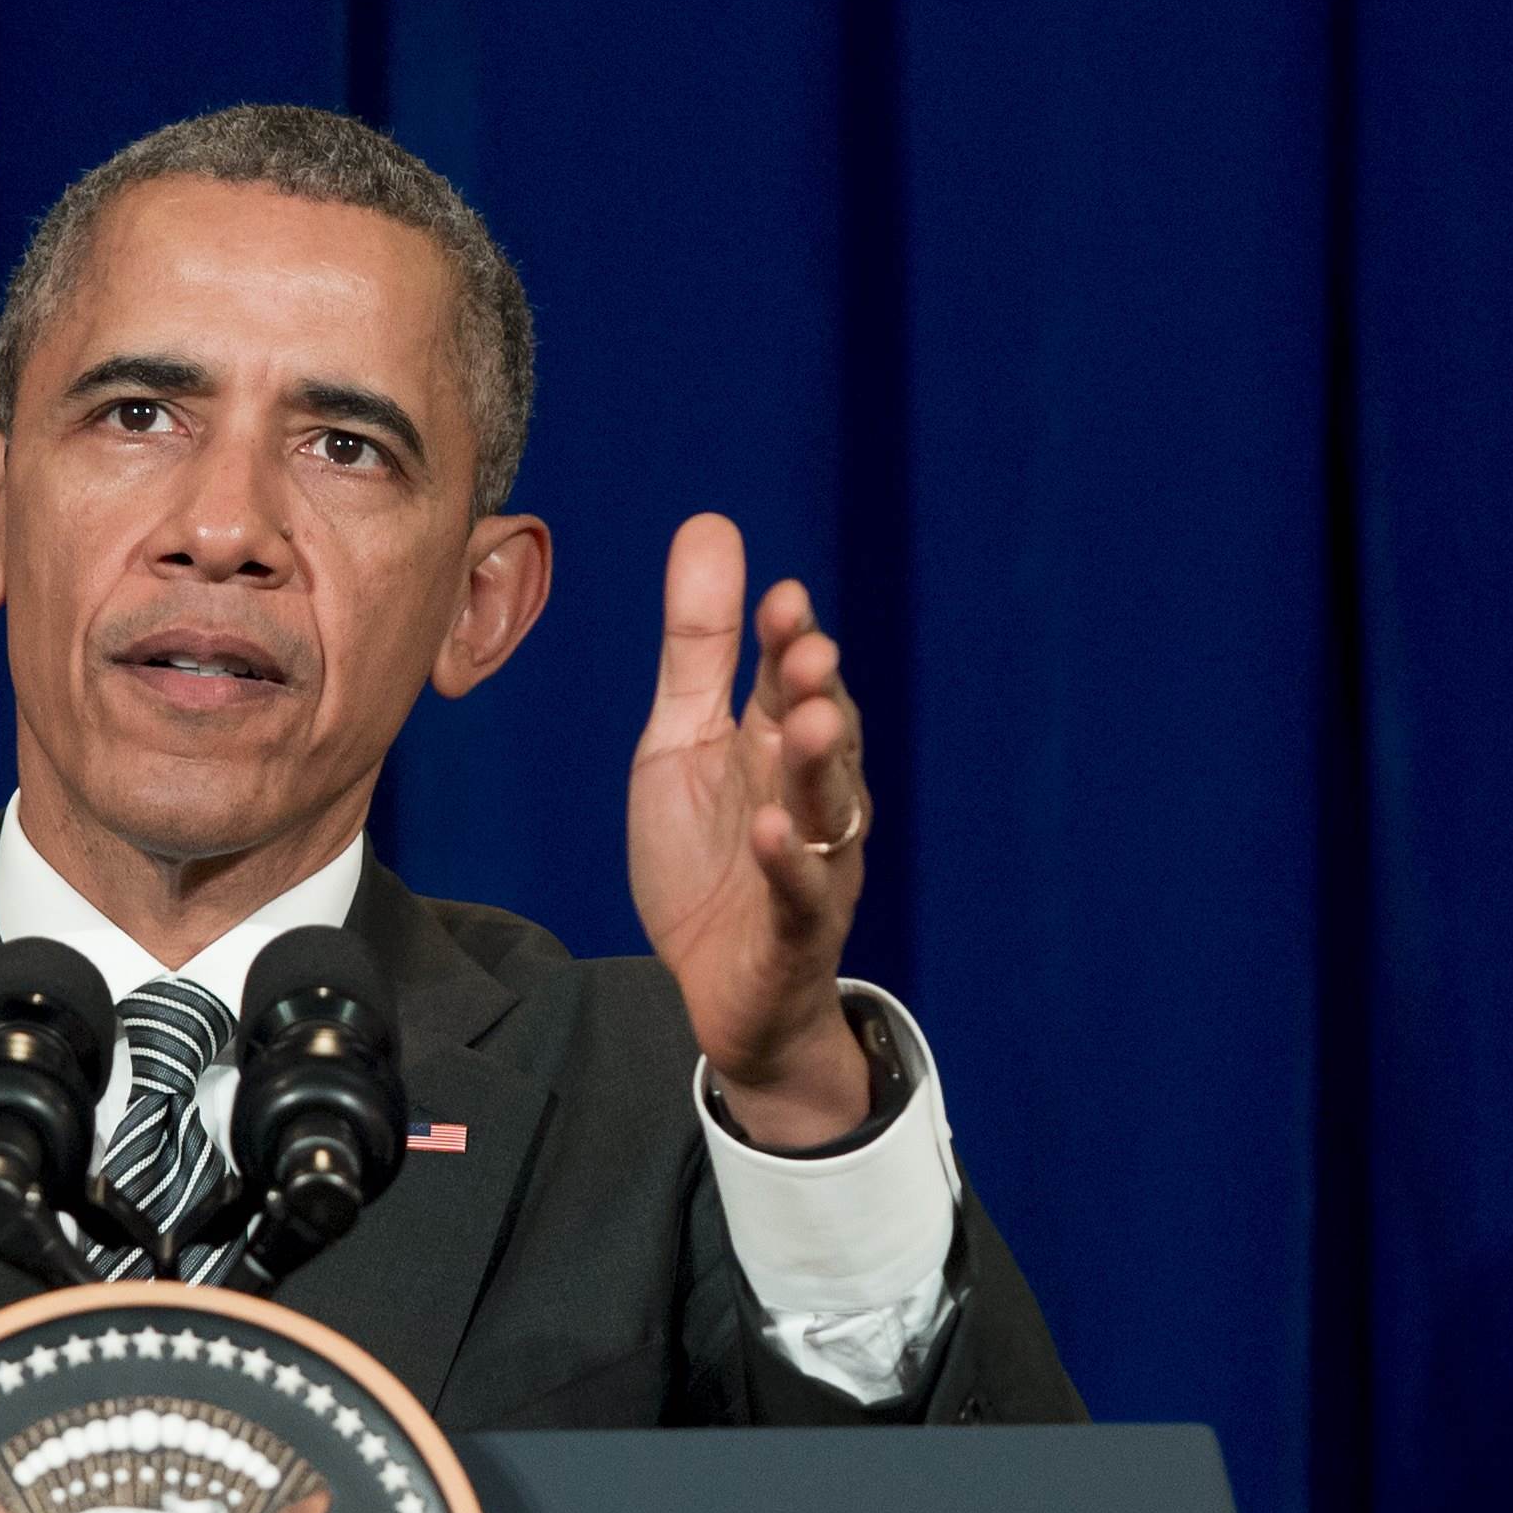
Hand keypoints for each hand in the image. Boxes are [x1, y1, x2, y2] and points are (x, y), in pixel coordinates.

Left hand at [627, 513, 873, 1144]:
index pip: (795, 682)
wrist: (711, 987)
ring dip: (821, 766)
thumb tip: (710, 526)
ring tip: (809, 721)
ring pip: (828, 809)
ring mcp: (812, 864)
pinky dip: (789, 862)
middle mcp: (811, 798)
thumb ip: (700, 646)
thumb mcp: (683, 740)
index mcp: (780, 745)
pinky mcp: (795, 931)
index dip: (791, 642)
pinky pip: (800, 893)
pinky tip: (771, 830)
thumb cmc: (708, 856)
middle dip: (819, 692)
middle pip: (826, 736)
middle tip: (808, 649)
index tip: (782, 598)